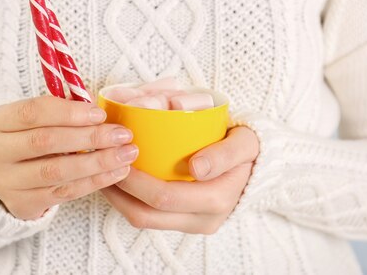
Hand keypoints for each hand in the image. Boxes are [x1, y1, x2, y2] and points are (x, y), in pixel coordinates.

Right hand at [0, 95, 139, 219]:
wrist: (6, 176)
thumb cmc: (27, 137)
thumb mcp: (33, 119)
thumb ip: (60, 109)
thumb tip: (96, 106)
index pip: (32, 112)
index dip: (69, 112)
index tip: (100, 113)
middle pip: (45, 142)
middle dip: (89, 137)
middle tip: (122, 134)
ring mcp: (5, 182)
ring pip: (56, 171)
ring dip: (97, 162)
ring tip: (126, 154)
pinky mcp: (22, 204)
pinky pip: (64, 193)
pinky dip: (94, 181)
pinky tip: (116, 172)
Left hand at [100, 126, 258, 233]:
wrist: (262, 165)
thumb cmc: (250, 149)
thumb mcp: (245, 143)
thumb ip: (225, 153)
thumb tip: (197, 168)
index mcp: (217, 200)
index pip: (164, 197)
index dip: (135, 181)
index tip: (119, 157)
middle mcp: (204, 220)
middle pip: (147, 215)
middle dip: (119, 191)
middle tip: (105, 164)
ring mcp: (194, 224)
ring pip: (144, 220)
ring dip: (120, 199)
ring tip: (106, 173)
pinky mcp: (186, 221)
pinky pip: (151, 217)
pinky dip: (131, 200)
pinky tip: (121, 181)